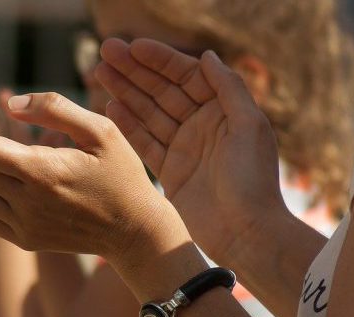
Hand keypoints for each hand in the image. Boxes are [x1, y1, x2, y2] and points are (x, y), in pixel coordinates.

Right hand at [95, 38, 287, 265]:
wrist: (246, 233)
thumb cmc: (253, 180)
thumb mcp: (250, 126)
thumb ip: (229, 87)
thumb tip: (206, 55)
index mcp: (224, 111)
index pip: (187, 76)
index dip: (160, 59)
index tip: (132, 47)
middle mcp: (203, 126)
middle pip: (163, 91)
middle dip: (135, 71)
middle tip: (105, 53)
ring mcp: (185, 149)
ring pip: (150, 113)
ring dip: (126, 92)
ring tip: (99, 73)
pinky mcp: (171, 173)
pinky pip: (145, 143)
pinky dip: (128, 125)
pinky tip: (109, 106)